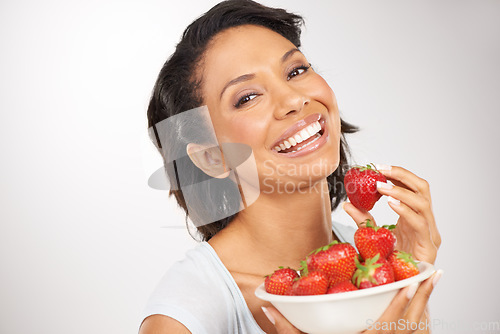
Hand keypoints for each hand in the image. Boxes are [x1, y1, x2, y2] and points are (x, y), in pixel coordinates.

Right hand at [261, 270, 442, 333]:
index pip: (387, 325)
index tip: (408, 283)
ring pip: (418, 331)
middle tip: (433, 275)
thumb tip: (268, 306)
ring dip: (426, 306)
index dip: (400, 303)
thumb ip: (286, 328)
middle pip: (412, 325)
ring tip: (430, 284)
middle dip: (423, 298)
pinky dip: (421, 322)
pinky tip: (422, 308)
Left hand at [343, 165, 440, 263]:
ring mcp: (429, 234)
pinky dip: (405, 210)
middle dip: (402, 175)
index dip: (398, 174)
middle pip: (422, 188)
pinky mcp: (428, 247)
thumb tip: (347, 203)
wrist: (398, 287)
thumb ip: (364, 220)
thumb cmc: (390, 262)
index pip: (412, 186)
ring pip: (422, 202)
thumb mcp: (374, 235)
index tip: (377, 167)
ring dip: (400, 191)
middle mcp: (426, 222)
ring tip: (380, 186)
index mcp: (415, 216)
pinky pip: (419, 223)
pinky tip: (391, 204)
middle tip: (380, 170)